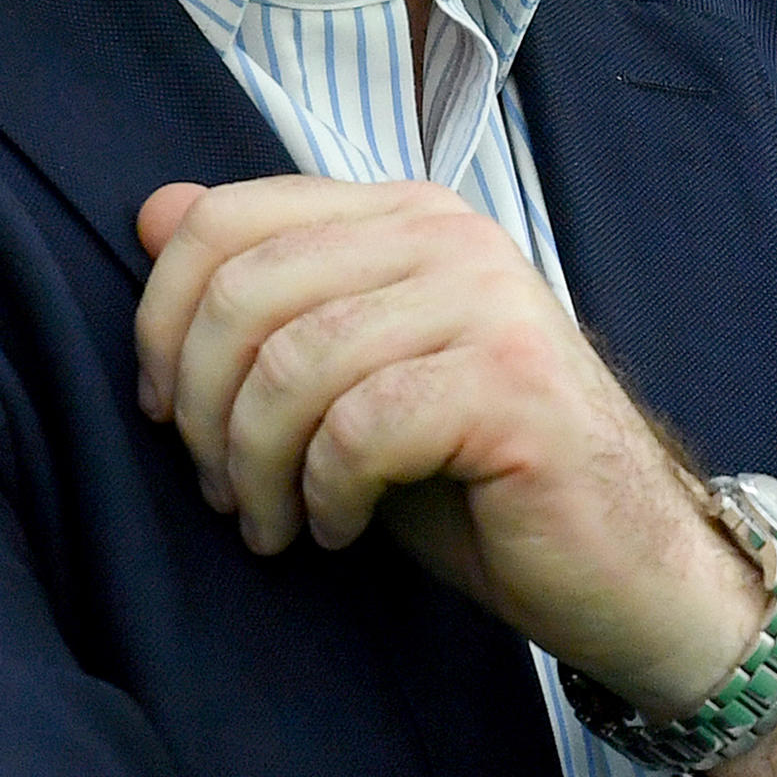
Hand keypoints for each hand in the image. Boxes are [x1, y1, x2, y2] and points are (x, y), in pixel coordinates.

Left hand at [131, 176, 764, 716]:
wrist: (623, 567)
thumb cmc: (477, 480)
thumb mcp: (350, 379)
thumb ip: (269, 293)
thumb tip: (153, 209)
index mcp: (405, 216)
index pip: (225, 219)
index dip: (161, 322)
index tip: (165, 414)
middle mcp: (450, 235)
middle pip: (243, 291)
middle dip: (201, 411)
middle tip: (222, 492)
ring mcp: (489, 303)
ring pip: (293, 363)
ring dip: (256, 467)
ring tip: (275, 523)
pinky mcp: (512, 384)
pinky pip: (359, 427)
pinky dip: (325, 494)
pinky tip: (338, 529)